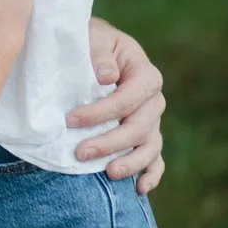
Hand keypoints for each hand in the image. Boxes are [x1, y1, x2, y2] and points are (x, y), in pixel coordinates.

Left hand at [70, 17, 165, 193]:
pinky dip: (152, 175)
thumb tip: (107, 77)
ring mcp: (151, 121)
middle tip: (81, 153)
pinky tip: (140, 189)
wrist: (92, 51)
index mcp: (143, 72)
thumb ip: (99, 54)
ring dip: (131, 163)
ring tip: (109, 173)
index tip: (71, 120)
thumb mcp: (92, 38)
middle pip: (141, 127)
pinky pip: (155, 160)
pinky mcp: (145, 137)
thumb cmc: (89, 43)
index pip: (130, 97)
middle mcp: (153, 100)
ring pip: (150, 147)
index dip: (102, 111)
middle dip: (111, 142)